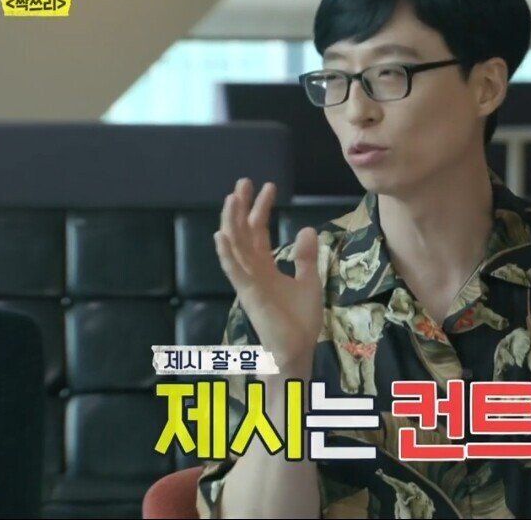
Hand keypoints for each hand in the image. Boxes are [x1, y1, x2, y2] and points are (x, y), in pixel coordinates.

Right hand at [214, 178, 322, 371]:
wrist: (297, 348)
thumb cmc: (300, 319)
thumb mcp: (309, 280)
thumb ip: (306, 257)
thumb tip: (308, 229)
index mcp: (265, 266)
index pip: (259, 231)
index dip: (261, 208)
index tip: (267, 187)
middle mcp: (252, 270)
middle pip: (242, 233)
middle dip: (242, 207)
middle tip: (243, 182)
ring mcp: (248, 281)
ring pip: (234, 247)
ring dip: (232, 223)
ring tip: (232, 198)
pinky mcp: (249, 294)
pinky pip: (234, 271)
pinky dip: (226, 254)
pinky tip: (221, 236)